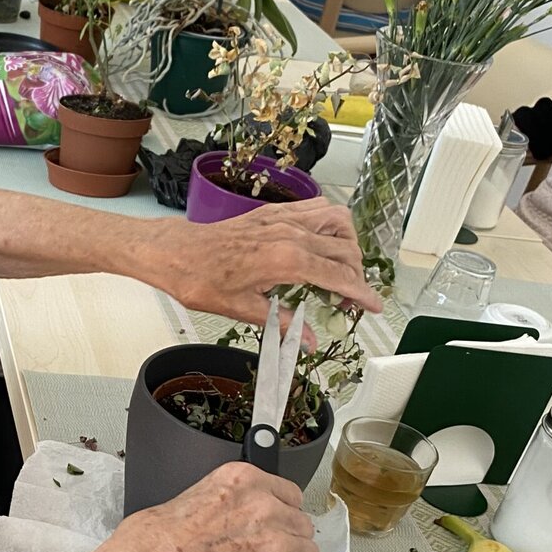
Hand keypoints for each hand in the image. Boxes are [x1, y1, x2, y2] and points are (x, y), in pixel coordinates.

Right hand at [103, 464, 319, 551]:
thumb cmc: (151, 546)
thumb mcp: (186, 500)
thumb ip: (225, 506)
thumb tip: (228, 521)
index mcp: (245, 481)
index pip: (290, 494)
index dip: (279, 513)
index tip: (268, 526)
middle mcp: (267, 508)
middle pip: (302, 525)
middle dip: (284, 541)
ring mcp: (278, 546)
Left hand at [159, 199, 382, 324]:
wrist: (176, 253)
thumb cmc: (202, 281)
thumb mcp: (244, 310)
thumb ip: (283, 324)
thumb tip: (308, 343)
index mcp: (287, 260)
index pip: (339, 276)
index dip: (362, 293)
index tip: (374, 306)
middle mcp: (291, 233)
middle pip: (345, 250)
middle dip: (357, 275)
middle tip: (350, 299)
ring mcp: (283, 218)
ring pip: (337, 219)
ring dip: (348, 243)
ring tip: (341, 268)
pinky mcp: (273, 211)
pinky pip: (315, 208)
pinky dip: (329, 223)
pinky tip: (321, 243)